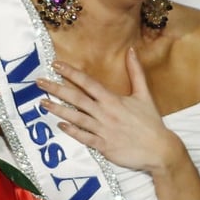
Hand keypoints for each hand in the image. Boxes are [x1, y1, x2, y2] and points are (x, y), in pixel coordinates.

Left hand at [36, 48, 183, 172]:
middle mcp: (104, 113)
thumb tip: (131, 50)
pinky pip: (83, 137)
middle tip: (39, 82)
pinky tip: (60, 125)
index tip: (56, 65)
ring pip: (75, 118)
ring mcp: (102, 130)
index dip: (71, 73)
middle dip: (56, 89)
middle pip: (76, 98)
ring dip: (58, 110)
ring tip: (43, 103)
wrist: (159, 149)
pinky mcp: (103, 146)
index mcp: (113, 100)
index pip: (88, 83)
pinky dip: (71, 131)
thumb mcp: (144, 94)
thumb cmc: (151, 122)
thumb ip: (136, 72)